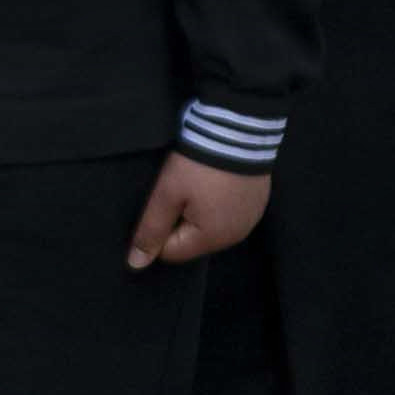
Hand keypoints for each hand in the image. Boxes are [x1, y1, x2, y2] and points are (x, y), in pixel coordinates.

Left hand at [127, 156, 271, 270]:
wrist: (238, 130)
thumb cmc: (197, 165)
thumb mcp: (166, 195)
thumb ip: (150, 232)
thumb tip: (136, 265)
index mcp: (212, 239)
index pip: (172, 252)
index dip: (160, 229)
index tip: (164, 202)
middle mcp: (235, 236)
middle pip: (194, 241)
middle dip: (182, 221)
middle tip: (181, 191)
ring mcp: (251, 219)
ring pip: (212, 227)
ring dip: (202, 212)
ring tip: (201, 184)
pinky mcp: (258, 203)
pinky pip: (230, 214)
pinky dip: (220, 203)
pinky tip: (218, 182)